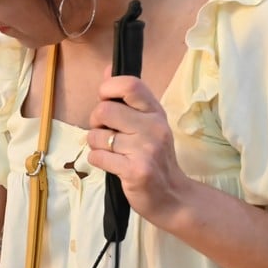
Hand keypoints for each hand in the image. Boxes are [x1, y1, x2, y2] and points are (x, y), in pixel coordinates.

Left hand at [85, 73, 192, 221]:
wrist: (172, 197)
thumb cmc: (154, 158)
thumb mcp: (146, 124)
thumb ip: (126, 99)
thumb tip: (108, 69)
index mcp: (155, 112)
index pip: (129, 84)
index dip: (108, 89)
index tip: (106, 101)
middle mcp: (153, 127)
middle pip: (103, 110)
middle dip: (95, 123)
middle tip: (105, 134)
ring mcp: (145, 149)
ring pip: (96, 136)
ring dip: (96, 145)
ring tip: (113, 153)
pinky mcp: (136, 171)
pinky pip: (98, 157)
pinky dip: (98, 161)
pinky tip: (113, 165)